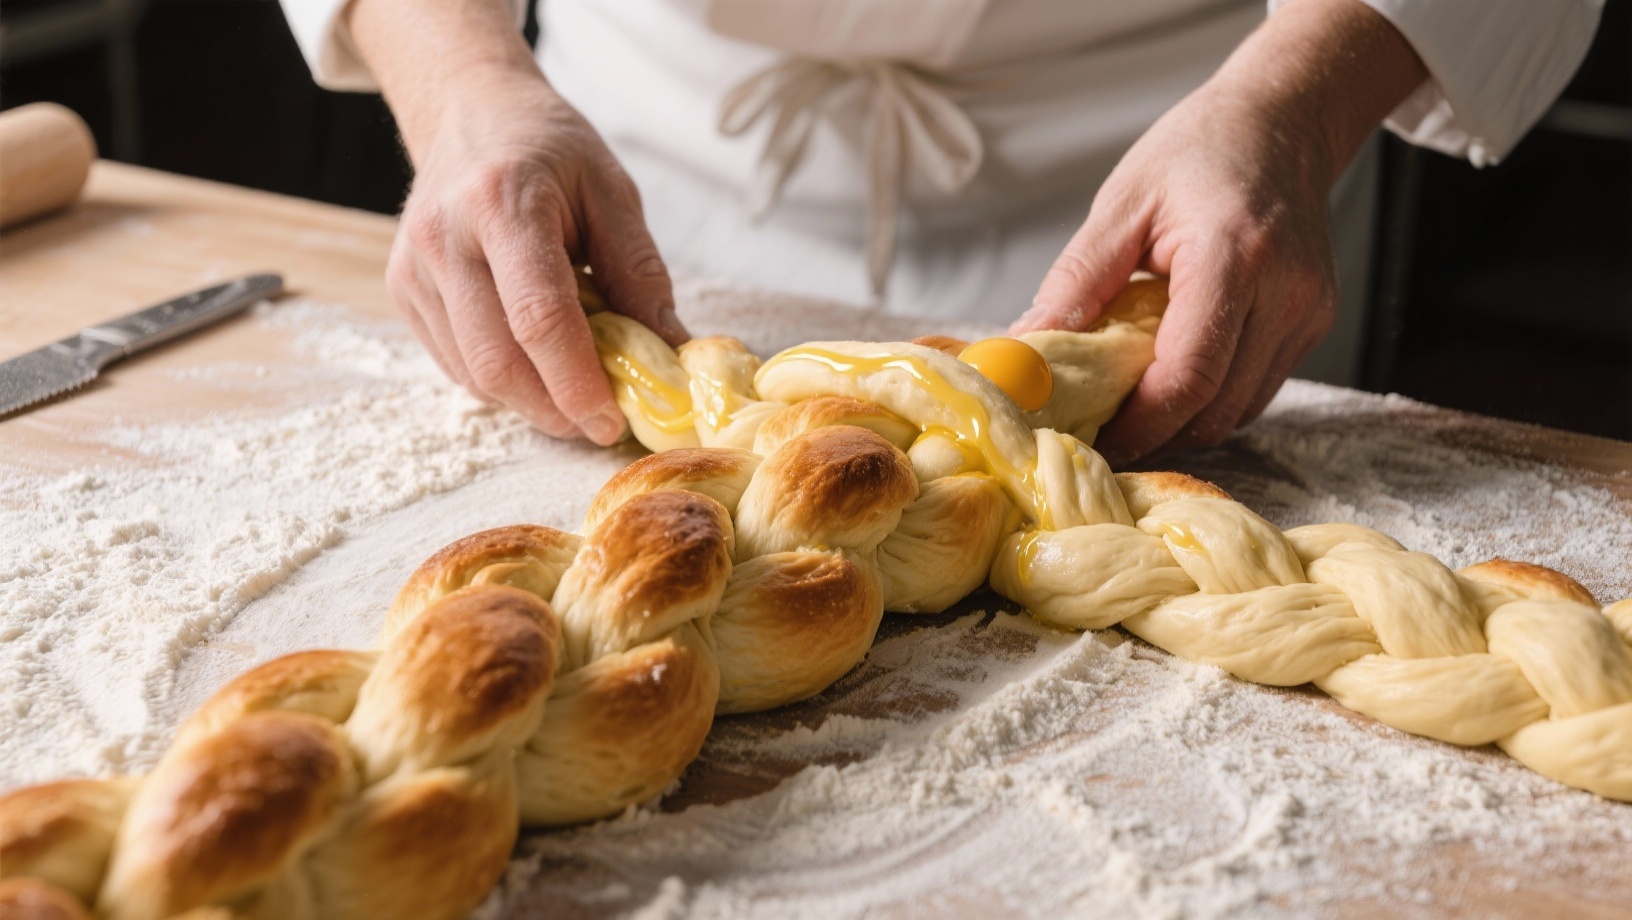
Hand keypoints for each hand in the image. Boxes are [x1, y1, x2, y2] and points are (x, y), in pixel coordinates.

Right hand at [348, 0, 684, 444]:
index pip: (539, 317)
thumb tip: (669, 352)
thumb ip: (640, 273)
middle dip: (554, 409)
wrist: (471, 112)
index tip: (612, 421)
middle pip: (498, 360)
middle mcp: (445, 237)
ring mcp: (414, 268)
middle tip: (600, 423)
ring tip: (575, 391)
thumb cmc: (551, 151)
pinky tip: (535, 366)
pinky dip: (502, 383)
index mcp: (502, 202)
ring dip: (530, 403)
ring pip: (473, 374)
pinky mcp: (403, 291)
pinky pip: (456, 366)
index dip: (577, 382)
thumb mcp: (613, 193)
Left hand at [1011, 0, 1425, 463]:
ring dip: (1182, 423)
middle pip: (1216, 407)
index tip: (1092, 436)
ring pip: (1239, 411)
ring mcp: (1308, 312)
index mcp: (1233, 255)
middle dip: (1155, 432)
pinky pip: (1256, 389)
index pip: (1188, 374)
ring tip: (1128, 408)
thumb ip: (1076, 282)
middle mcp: (1285, 291)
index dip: (1139, 422)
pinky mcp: (1314, 323)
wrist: (1282, 121)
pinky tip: (1170, 382)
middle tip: (1098, 432)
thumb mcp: (1121, 204)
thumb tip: (1025, 348)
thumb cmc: (1199, 150)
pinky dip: (1210, 400)